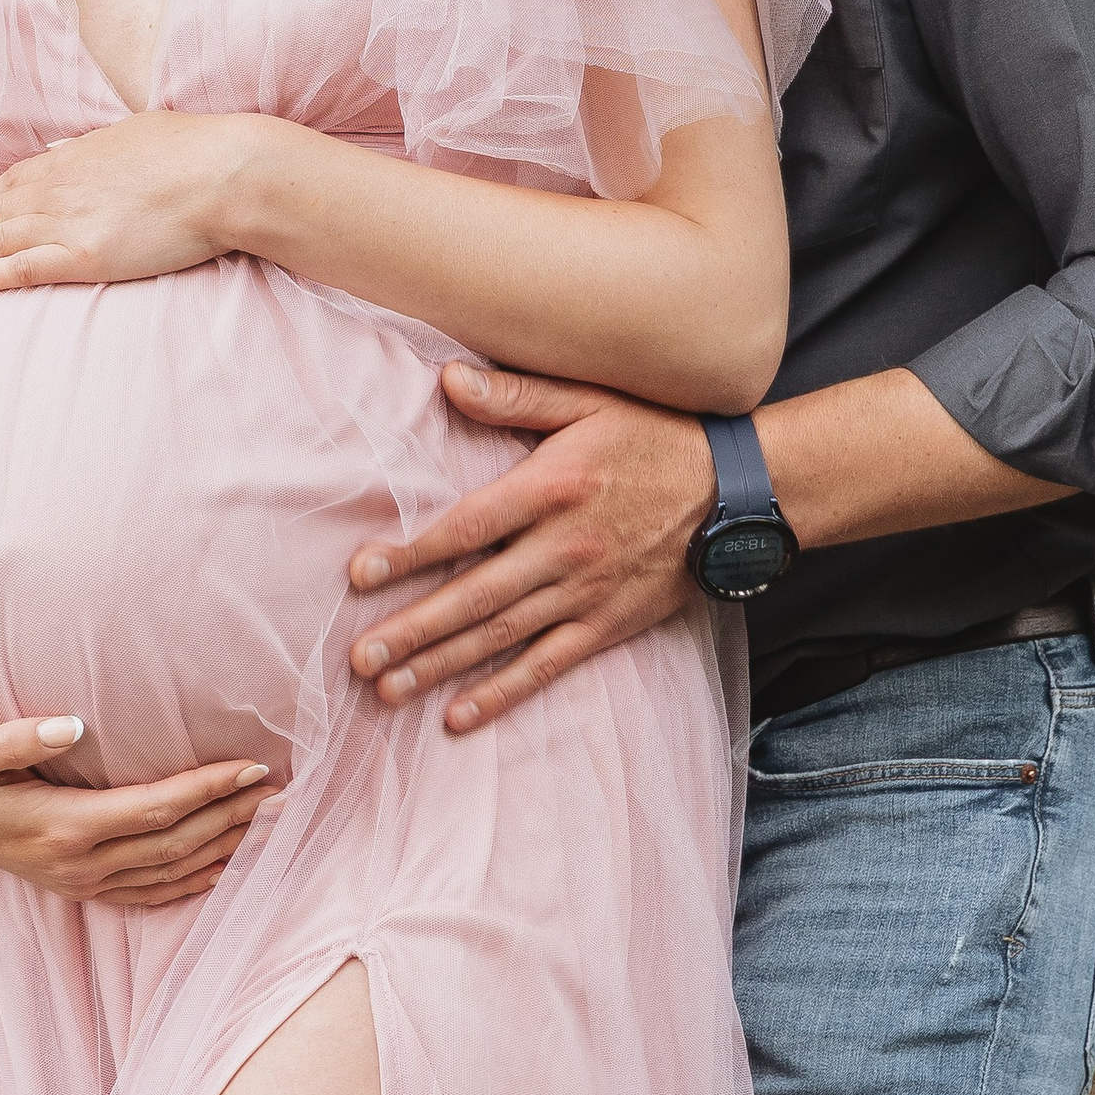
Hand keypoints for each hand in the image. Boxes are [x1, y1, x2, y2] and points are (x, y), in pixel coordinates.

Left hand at [0, 113, 262, 294]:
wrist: (221, 174)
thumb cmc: (192, 150)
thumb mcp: (135, 131)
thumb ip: (95, 144)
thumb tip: (65, 148)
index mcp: (76, 157)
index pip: (17, 180)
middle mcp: (61, 187)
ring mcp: (68, 222)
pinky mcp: (82, 256)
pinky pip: (21, 268)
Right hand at [0, 715, 278, 909]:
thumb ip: (18, 736)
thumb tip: (72, 722)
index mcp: (61, 828)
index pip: (154, 811)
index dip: (205, 789)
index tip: (252, 766)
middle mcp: (78, 864)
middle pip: (175, 845)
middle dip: (232, 817)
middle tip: (286, 790)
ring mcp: (81, 882)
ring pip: (170, 873)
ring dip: (224, 847)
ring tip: (272, 821)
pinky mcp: (80, 887)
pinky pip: (151, 894)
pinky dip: (195, 881)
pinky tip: (226, 864)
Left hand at [348, 365, 713, 730]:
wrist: (735, 494)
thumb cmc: (653, 437)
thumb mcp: (588, 400)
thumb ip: (517, 396)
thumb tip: (448, 377)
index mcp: (551, 489)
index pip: (467, 528)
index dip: (412, 553)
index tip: (361, 573)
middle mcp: (564, 548)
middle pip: (475, 595)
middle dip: (413, 629)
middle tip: (359, 658)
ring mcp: (586, 594)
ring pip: (502, 637)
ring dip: (442, 665)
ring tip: (388, 690)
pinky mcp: (608, 626)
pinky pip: (548, 666)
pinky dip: (503, 693)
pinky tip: (460, 716)